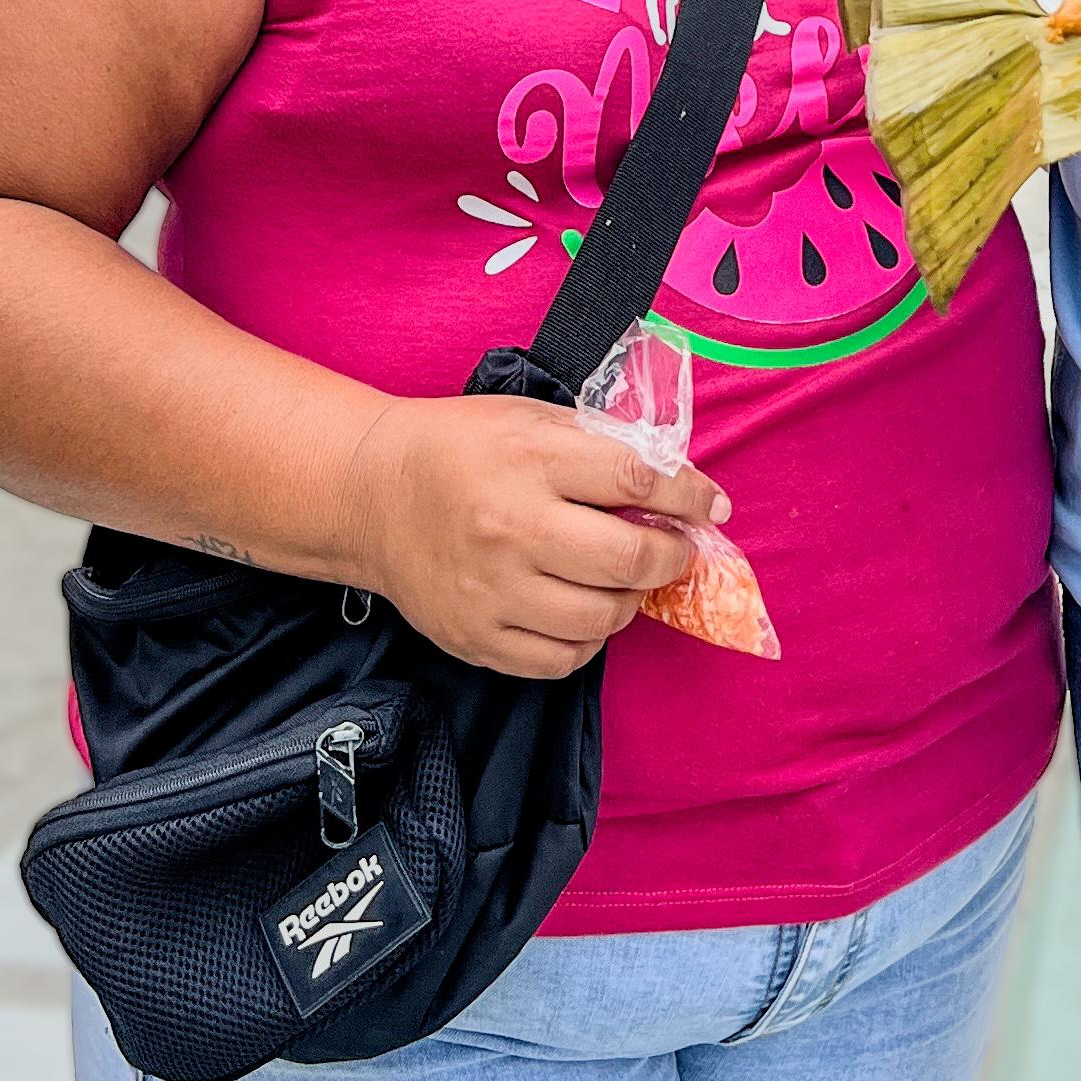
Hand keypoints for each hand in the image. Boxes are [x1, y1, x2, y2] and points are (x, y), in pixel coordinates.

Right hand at [330, 394, 728, 676]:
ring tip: (624, 581)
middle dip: (671, 558)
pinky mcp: (475, 636)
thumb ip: (597, 446)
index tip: (710, 505)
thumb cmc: (458, 447)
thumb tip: (675, 483)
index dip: (688, 496)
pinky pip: (559, 660)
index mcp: (529, 460)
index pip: (635, 481)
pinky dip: (587, 642)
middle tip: (675, 551)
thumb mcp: (529, 419)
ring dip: (630, 602)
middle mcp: (511, 528)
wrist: (370, 493)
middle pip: (626, 561)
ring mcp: (491, 590)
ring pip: (600, 620)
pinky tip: (582, 613)